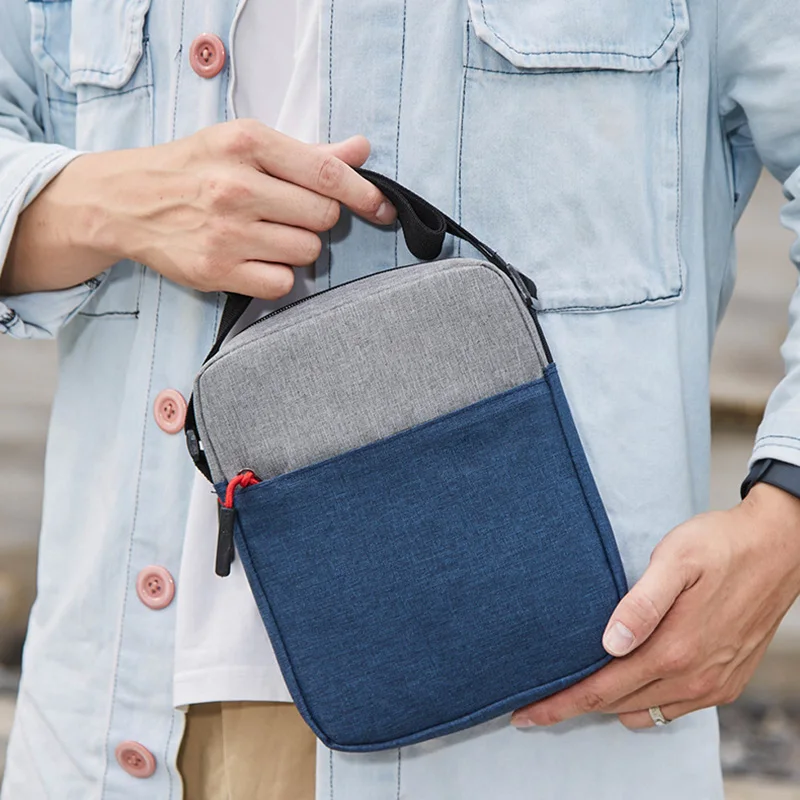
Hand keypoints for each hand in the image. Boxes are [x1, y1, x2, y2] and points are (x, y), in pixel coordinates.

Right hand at [2, 120, 394, 298]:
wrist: (128, 201)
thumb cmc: (194, 168)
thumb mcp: (245, 144)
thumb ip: (307, 153)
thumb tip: (361, 152)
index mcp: (247, 144)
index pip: (326, 174)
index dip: (364, 194)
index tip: (382, 208)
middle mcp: (236, 187)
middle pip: (323, 217)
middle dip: (318, 219)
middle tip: (291, 214)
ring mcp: (226, 232)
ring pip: (307, 252)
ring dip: (299, 248)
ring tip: (268, 235)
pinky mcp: (216, 271)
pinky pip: (282, 283)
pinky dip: (278, 276)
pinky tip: (256, 260)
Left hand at [511, 483, 799, 729]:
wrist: (779, 549)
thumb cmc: (720, 546)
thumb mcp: (675, 561)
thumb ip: (641, 603)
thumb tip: (609, 643)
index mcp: (674, 650)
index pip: (600, 691)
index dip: (560, 704)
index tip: (525, 713)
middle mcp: (693, 677)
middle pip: (616, 705)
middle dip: (573, 707)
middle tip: (535, 705)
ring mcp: (712, 684)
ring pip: (644, 711)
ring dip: (607, 705)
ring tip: (574, 691)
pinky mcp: (726, 682)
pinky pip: (673, 709)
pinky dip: (643, 703)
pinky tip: (626, 683)